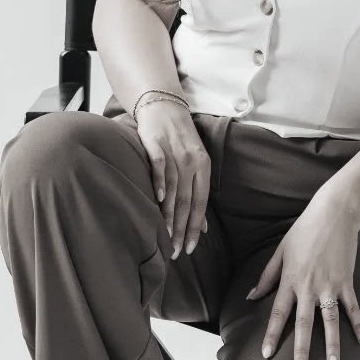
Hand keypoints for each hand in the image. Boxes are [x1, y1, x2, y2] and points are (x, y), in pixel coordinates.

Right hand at [134, 98, 210, 256]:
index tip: (188, 249)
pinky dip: (160, 182)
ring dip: (170, 214)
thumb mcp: (196, 166)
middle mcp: (191, 161)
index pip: (201, 203)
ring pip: (174, 188)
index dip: (194, 227)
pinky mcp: (156, 143)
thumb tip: (202, 227)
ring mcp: (174, 152)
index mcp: (203, 168)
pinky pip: (160, 165)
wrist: (164, 107)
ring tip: (166, 236)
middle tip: (174, 251)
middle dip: (181, 228)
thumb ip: (198, 194)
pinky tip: (159, 200)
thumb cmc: (180, 141)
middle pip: (187, 200)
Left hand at [245, 190, 359, 359]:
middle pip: (304, 323)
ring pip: (330, 321)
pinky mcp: (346, 282)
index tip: (266, 354)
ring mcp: (330, 286)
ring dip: (332, 345)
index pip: (278, 313)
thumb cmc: (304, 231)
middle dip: (301, 348)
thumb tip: (252, 296)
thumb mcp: (280, 251)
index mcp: (290, 281)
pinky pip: (353, 308)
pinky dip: (358, 324)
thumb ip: (267, 276)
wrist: (334, 214)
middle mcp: (309, 287)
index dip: (271, 334)